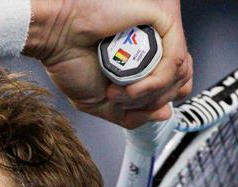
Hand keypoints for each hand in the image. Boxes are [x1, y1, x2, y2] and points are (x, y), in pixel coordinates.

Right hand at [24, 0, 192, 128]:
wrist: (56, 39)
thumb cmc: (70, 62)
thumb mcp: (101, 104)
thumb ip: (133, 114)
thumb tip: (164, 115)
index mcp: (146, 57)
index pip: (177, 83)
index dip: (160, 102)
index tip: (134, 105)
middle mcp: (156, 43)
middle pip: (180, 82)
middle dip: (151, 102)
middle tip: (120, 100)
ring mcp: (160, 31)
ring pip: (179, 74)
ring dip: (149, 95)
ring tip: (122, 93)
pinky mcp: (162, 20)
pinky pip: (175, 61)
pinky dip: (154, 83)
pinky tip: (130, 88)